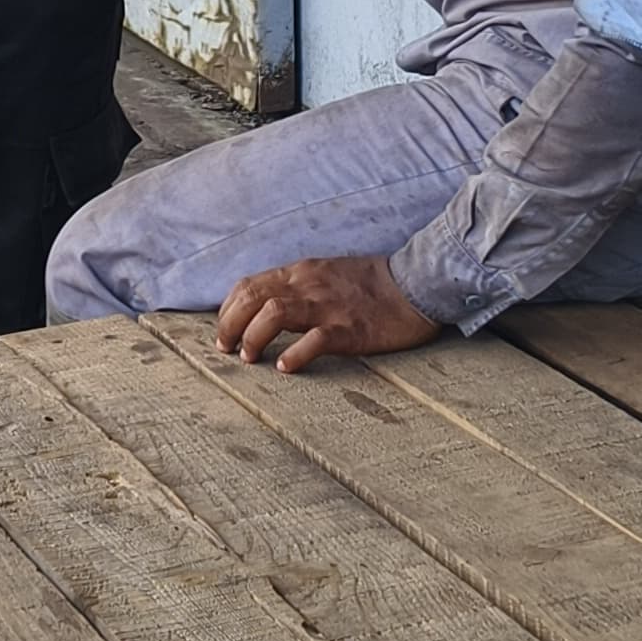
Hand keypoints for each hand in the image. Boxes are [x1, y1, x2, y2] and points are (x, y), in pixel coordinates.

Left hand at [214, 254, 440, 373]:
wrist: (416, 284)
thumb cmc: (371, 284)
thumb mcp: (325, 274)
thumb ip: (296, 287)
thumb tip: (265, 308)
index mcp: (300, 272)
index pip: (248, 286)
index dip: (228, 311)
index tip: (225, 332)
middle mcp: (307, 285)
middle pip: (252, 298)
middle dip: (230, 325)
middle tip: (228, 350)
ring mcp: (328, 306)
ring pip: (273, 314)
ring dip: (254, 338)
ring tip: (250, 359)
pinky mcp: (350, 329)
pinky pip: (315, 340)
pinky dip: (294, 355)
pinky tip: (286, 368)